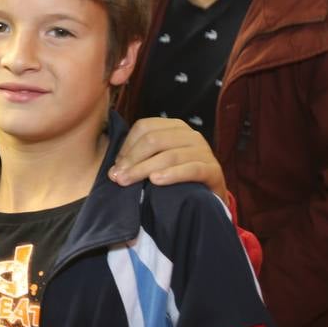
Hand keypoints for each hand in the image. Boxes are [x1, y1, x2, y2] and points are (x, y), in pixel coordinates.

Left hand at [109, 117, 225, 195]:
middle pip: (154, 140)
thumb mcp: (158, 164)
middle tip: (118, 178)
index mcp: (175, 127)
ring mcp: (204, 151)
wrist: (210, 199)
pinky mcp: (214, 170)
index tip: (117, 167)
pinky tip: (156, 181)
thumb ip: (137, 162)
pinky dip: (172, 174)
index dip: (127, 146)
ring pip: (170, 155)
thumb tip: (113, 172)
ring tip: (129, 181)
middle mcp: (190, 135)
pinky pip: (192, 169)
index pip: (145, 127)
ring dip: (145, 169)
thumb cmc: (178, 178)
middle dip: (132, 160)